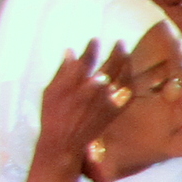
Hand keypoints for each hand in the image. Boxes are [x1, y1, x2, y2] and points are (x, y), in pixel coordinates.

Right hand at [32, 43, 128, 177]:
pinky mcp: (113, 111)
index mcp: (76, 83)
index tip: (96, 40)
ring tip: (126, 53)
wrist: (64, 142)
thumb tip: (70, 51)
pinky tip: (130, 75)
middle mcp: (94, 90)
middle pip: (110, 66)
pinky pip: (127, 94)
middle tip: (120, 42)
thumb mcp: (51, 91)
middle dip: (117, 52)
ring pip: (122, 78)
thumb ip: (62, 71)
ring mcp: (106, 101)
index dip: (92, 48)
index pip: (87, 60)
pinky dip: (130, 82)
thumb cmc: (53, 115)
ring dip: (126, 63)